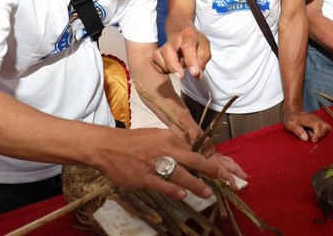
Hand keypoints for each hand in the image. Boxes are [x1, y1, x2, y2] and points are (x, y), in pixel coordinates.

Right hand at [95, 127, 236, 199]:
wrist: (107, 146)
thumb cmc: (132, 141)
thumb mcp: (155, 136)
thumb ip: (172, 144)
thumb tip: (188, 154)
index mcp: (169, 137)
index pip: (193, 149)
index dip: (207, 160)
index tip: (219, 168)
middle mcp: (165, 149)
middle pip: (194, 160)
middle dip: (212, 171)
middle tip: (225, 180)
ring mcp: (155, 164)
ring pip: (181, 175)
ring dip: (197, 185)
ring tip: (208, 192)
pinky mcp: (144, 177)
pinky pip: (163, 185)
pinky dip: (175, 191)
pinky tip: (184, 195)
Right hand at [152, 27, 209, 79]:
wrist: (181, 30)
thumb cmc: (195, 41)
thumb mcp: (205, 48)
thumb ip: (202, 61)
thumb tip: (197, 75)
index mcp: (188, 35)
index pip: (188, 47)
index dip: (191, 60)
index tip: (194, 72)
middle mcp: (174, 38)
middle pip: (167, 50)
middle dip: (173, 65)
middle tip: (180, 76)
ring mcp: (163, 45)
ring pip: (158, 56)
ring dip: (168, 68)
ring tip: (179, 69)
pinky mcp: (157, 52)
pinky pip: (155, 62)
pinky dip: (162, 69)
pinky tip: (171, 68)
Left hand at [283, 110, 330, 142]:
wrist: (293, 112)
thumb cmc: (290, 119)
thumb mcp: (289, 125)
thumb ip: (297, 131)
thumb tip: (305, 138)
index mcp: (306, 118)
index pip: (317, 125)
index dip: (317, 134)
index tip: (313, 140)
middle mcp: (314, 117)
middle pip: (325, 126)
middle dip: (320, 135)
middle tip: (311, 138)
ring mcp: (318, 119)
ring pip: (327, 127)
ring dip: (322, 134)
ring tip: (312, 135)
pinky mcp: (319, 121)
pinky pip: (325, 128)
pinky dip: (322, 133)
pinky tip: (313, 133)